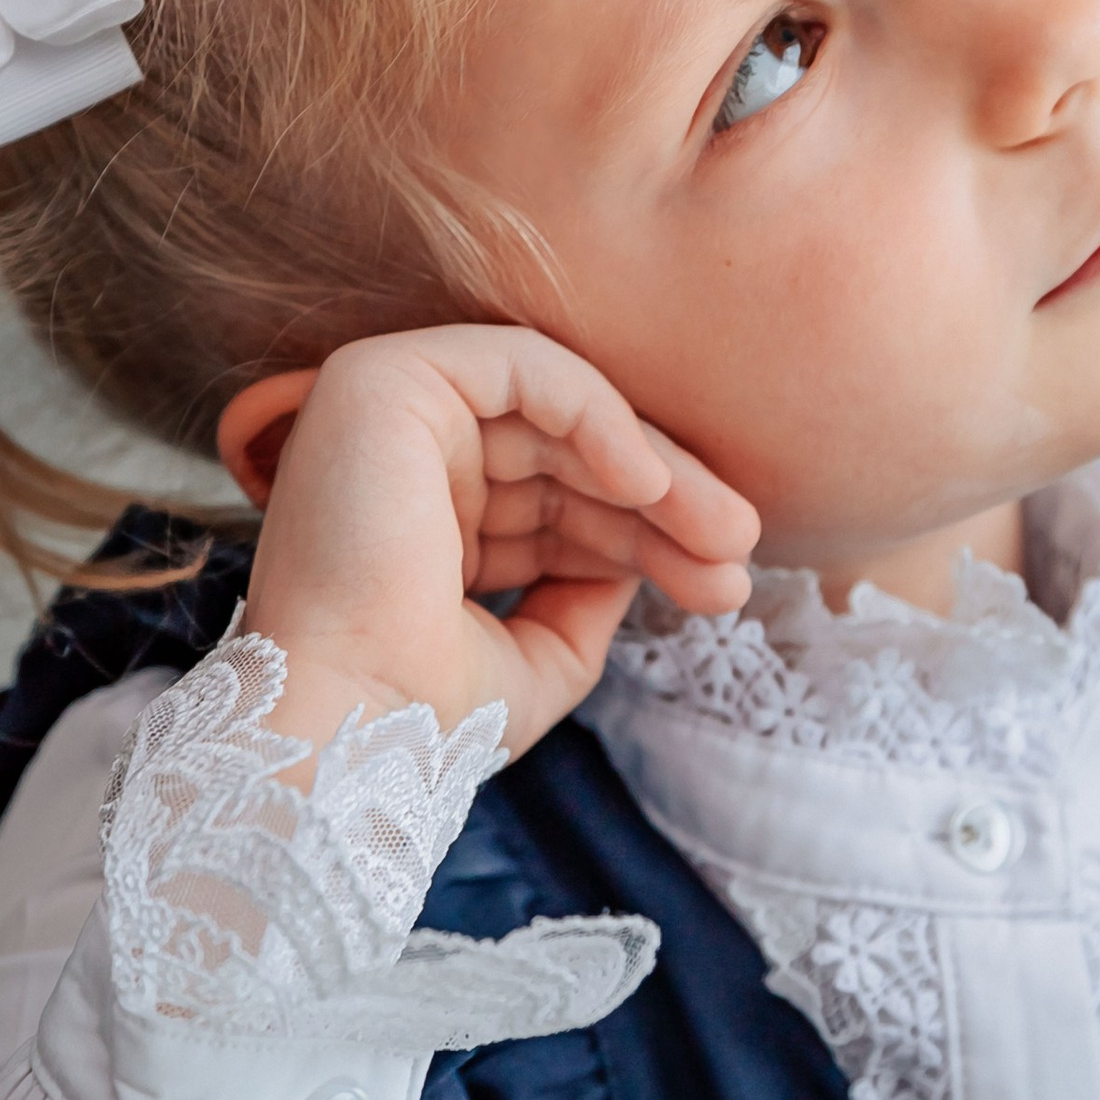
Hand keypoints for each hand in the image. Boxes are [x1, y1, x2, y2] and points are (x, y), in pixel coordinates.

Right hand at [219, 325, 759, 763]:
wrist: (358, 733)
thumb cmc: (426, 718)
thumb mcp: (539, 656)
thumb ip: (586, 597)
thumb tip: (643, 560)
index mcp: (426, 523)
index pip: (555, 500)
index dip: (642, 534)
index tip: (724, 584)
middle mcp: (402, 463)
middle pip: (563, 456)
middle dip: (664, 504)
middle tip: (740, 553)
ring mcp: (386, 416)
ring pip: (553, 411)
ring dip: (653, 470)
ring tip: (725, 533)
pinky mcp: (380, 380)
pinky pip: (519, 365)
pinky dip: (595, 413)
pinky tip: (649, 485)